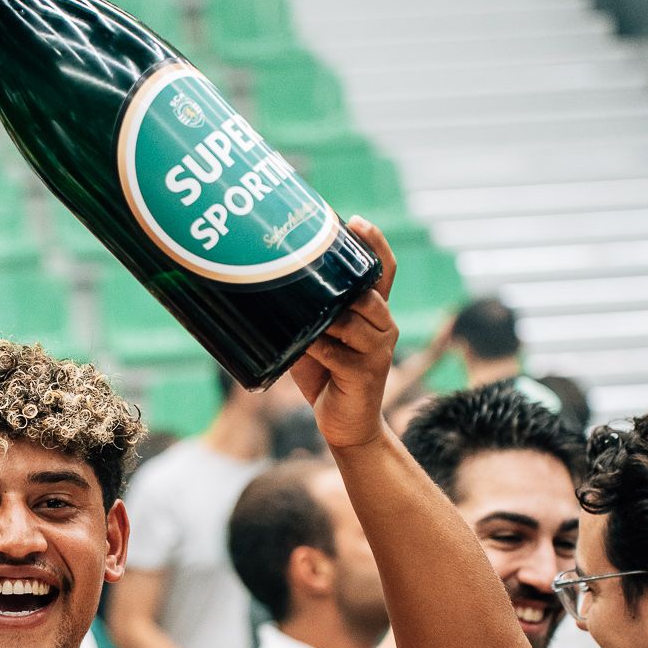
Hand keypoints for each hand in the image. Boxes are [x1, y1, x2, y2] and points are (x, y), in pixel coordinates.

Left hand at [289, 220, 398, 450]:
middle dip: (346, 280)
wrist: (346, 426)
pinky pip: (341, 354)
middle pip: (371, 292)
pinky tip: (304, 343)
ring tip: (308, 308)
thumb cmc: (328, 376)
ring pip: (357, 320)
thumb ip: (306, 314)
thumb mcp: (317, 337)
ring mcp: (377, 352)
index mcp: (374, 313)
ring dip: (331, 313)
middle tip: (316, 264)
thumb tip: (263, 285)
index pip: (384, 271)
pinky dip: (320, 346)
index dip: (375, 245)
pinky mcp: (366, 376)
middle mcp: (383, 328)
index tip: (357, 222)